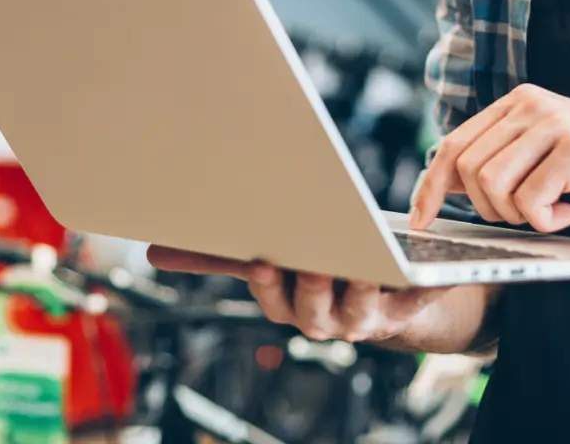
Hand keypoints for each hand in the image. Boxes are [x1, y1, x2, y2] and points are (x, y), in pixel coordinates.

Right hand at [146, 246, 449, 342]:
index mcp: (286, 302)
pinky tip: (418, 270)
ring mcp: (362, 317)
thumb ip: (220, 255)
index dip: (268, 282)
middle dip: (312, 287)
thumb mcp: (272, 255)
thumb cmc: (319, 266)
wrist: (388, 299)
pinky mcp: (402, 310)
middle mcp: (321, 317)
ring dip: (359, 290)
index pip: (271, 295)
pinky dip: (416, 289)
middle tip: (315, 261)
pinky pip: (410, 303)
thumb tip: (151, 251)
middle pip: (313, 307)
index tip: (263, 260)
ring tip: (362, 264)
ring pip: (358, 310)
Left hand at [410, 84, 569, 234]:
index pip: (454, 144)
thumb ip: (502, 155)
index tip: (421, 220)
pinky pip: (529, 202)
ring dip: (515, 215)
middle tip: (522, 215)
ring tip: (549, 212)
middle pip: (466, 168)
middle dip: (485, 208)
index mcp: (516, 102)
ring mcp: (551, 124)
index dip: (431, 185)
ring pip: (491, 185)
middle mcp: (529, 105)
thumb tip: (445, 184)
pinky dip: (546, 221)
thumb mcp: (546, 149)